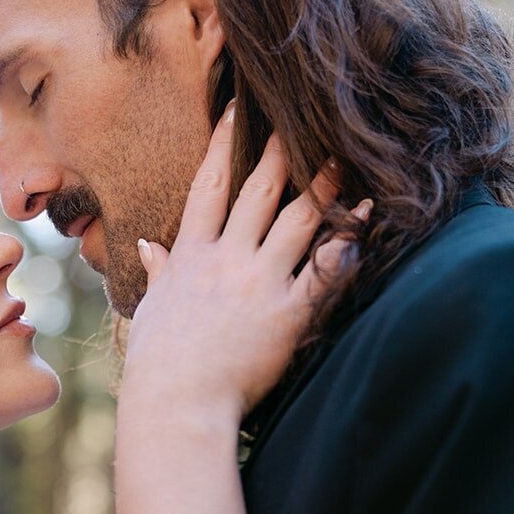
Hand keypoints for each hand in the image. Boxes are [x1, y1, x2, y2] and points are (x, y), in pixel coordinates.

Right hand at [123, 104, 358, 420]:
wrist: (176, 404)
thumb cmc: (158, 364)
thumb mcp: (151, 311)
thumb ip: (158, 272)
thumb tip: (149, 245)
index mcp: (190, 256)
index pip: (208, 186)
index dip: (224, 142)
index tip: (239, 109)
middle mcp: (227, 261)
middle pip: (260, 191)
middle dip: (284, 150)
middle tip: (306, 118)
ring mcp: (259, 284)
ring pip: (299, 221)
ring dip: (325, 188)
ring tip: (347, 160)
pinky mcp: (288, 315)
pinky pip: (324, 271)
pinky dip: (345, 245)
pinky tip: (364, 223)